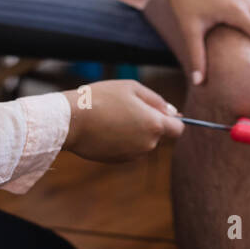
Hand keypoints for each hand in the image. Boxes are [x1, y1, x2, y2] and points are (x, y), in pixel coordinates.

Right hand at [61, 80, 183, 162]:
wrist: (71, 120)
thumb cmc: (101, 98)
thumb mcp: (131, 87)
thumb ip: (156, 100)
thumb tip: (173, 112)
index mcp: (154, 124)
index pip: (178, 129)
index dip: (173, 120)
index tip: (161, 112)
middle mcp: (148, 144)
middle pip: (158, 134)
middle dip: (148, 122)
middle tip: (125, 107)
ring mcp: (133, 155)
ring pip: (142, 142)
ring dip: (134, 131)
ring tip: (111, 116)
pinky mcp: (118, 160)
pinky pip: (127, 148)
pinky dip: (121, 140)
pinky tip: (104, 128)